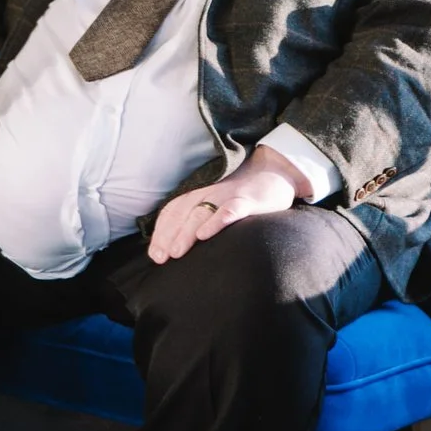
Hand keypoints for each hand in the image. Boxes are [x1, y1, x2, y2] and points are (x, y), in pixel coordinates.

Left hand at [147, 145, 308, 263]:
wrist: (275, 172)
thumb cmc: (241, 194)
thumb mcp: (216, 202)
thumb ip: (198, 217)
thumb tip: (177, 246)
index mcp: (196, 194)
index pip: (172, 213)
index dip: (161, 233)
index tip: (155, 255)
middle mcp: (207, 193)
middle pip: (181, 214)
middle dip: (167, 237)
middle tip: (160, 258)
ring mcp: (226, 195)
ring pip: (200, 213)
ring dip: (185, 233)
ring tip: (176, 253)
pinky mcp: (247, 200)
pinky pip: (230, 210)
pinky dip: (216, 221)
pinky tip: (205, 234)